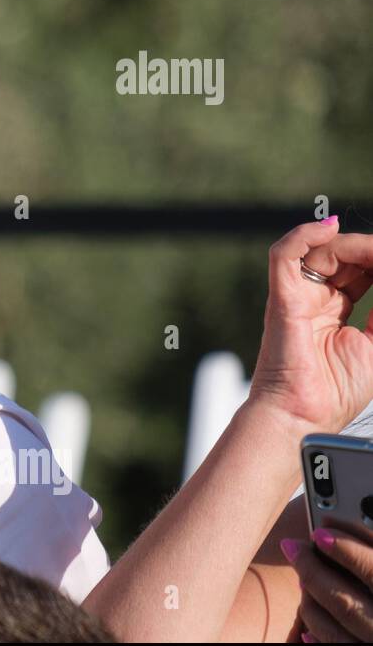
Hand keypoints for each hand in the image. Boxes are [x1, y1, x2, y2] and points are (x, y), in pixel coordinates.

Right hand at [247, 217, 372, 434]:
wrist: (305, 416)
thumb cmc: (335, 391)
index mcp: (336, 310)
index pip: (362, 269)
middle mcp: (315, 299)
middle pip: (344, 256)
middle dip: (371, 252)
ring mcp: (297, 296)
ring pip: (320, 250)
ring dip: (352, 244)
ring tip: (372, 252)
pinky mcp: (282, 298)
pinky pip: (284, 255)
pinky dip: (304, 235)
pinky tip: (329, 229)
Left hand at [282, 528, 372, 641]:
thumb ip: (367, 547)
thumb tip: (330, 522)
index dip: (346, 550)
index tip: (320, 532)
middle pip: (344, 602)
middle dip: (313, 571)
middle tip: (292, 546)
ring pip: (332, 628)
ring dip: (311, 599)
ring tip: (303, 577)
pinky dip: (315, 627)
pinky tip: (309, 608)